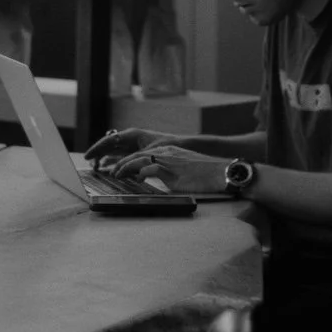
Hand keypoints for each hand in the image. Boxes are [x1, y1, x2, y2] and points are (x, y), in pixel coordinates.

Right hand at [83, 126, 172, 164]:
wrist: (182, 146)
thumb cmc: (167, 146)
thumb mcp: (149, 154)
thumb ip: (133, 163)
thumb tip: (117, 172)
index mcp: (132, 135)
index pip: (109, 141)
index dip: (97, 149)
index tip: (87, 156)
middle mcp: (130, 139)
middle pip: (109, 145)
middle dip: (98, 153)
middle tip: (88, 162)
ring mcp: (133, 145)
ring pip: (114, 151)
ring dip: (105, 158)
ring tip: (96, 167)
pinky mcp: (137, 152)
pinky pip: (121, 156)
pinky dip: (113, 161)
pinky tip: (108, 168)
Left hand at [110, 144, 229, 195]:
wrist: (219, 172)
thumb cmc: (203, 175)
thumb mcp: (180, 172)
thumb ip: (166, 173)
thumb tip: (153, 179)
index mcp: (168, 152)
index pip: (143, 154)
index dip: (128, 161)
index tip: (119, 168)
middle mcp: (166, 153)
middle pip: (137, 155)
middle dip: (122, 163)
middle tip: (112, 171)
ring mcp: (169, 160)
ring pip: (140, 160)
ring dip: (126, 168)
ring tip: (117, 175)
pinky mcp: (172, 170)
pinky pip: (151, 169)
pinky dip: (140, 174)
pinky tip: (136, 180)